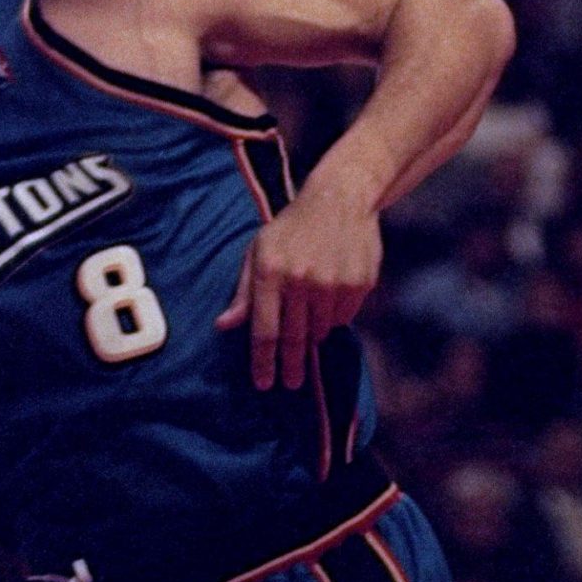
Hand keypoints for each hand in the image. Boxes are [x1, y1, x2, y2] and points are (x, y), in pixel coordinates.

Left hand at [217, 176, 382, 390]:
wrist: (340, 197)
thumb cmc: (292, 228)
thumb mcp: (260, 251)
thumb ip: (244, 291)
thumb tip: (223, 326)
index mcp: (271, 272)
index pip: (264, 332)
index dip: (263, 363)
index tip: (264, 384)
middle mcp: (301, 279)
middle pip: (294, 338)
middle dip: (291, 365)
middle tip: (291, 383)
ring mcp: (333, 281)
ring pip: (321, 330)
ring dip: (314, 334)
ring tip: (311, 322)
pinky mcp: (359, 281)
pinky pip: (344, 317)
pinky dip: (335, 317)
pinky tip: (331, 299)